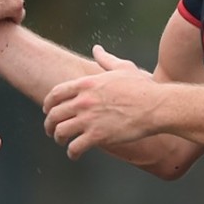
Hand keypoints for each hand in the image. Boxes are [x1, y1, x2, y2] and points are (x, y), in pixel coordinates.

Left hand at [43, 45, 155, 159]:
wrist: (156, 106)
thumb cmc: (142, 87)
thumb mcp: (122, 67)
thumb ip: (105, 59)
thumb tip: (97, 49)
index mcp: (86, 84)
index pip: (55, 93)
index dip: (47, 104)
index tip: (47, 110)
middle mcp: (83, 101)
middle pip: (54, 114)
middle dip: (49, 124)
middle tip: (50, 130)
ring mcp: (89, 119)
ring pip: (60, 131)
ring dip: (58, 138)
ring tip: (62, 142)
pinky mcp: (98, 136)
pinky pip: (75, 147)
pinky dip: (71, 153)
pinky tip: (74, 154)